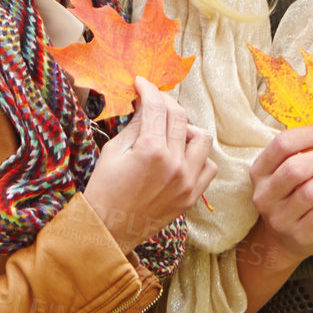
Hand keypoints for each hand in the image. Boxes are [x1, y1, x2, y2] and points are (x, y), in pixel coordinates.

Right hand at [83, 77, 215, 252]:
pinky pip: (208, 166)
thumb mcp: (114, 150)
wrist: (108, 229)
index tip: (142, 83)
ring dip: (186, 128)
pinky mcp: (192, 196)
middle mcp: (174, 164)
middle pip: (180, 116)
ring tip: (169, 132)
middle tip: (153, 101)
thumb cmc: (104, 188)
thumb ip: (134, 124)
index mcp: (151, 150)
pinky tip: (181, 156)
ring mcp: (187, 181)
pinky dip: (197, 156)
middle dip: (165, 102)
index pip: (156, 106)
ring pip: (202, 138)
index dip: (148, 89)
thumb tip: (145, 103)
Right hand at [248, 122, 312, 265]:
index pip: (283, 144)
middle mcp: (264, 194)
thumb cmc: (292, 193)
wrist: (285, 238)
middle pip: (296, 168)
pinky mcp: (299, 235)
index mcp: (259, 170)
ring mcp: (279, 218)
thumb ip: (304, 150)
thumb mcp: (286, 170)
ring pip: (311, 191)